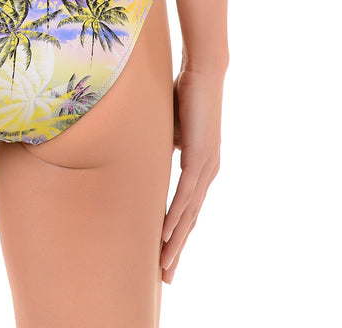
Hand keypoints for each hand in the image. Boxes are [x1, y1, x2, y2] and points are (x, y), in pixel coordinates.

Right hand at [160, 66, 223, 283]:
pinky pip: (186, 195)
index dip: (176, 234)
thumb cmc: (183, 93)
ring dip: (175, 242)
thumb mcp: (167, 128)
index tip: (164, 255)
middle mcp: (208, 172)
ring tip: (163, 266)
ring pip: (188, 214)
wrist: (203, 72)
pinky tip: (166, 235)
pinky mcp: (201, 159)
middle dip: (177, 250)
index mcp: (201, 167)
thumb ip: (160, 146)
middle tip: (165, 277)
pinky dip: (175, 217)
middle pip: (190, 220)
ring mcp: (207, 168)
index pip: (187, 209)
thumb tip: (141, 154)